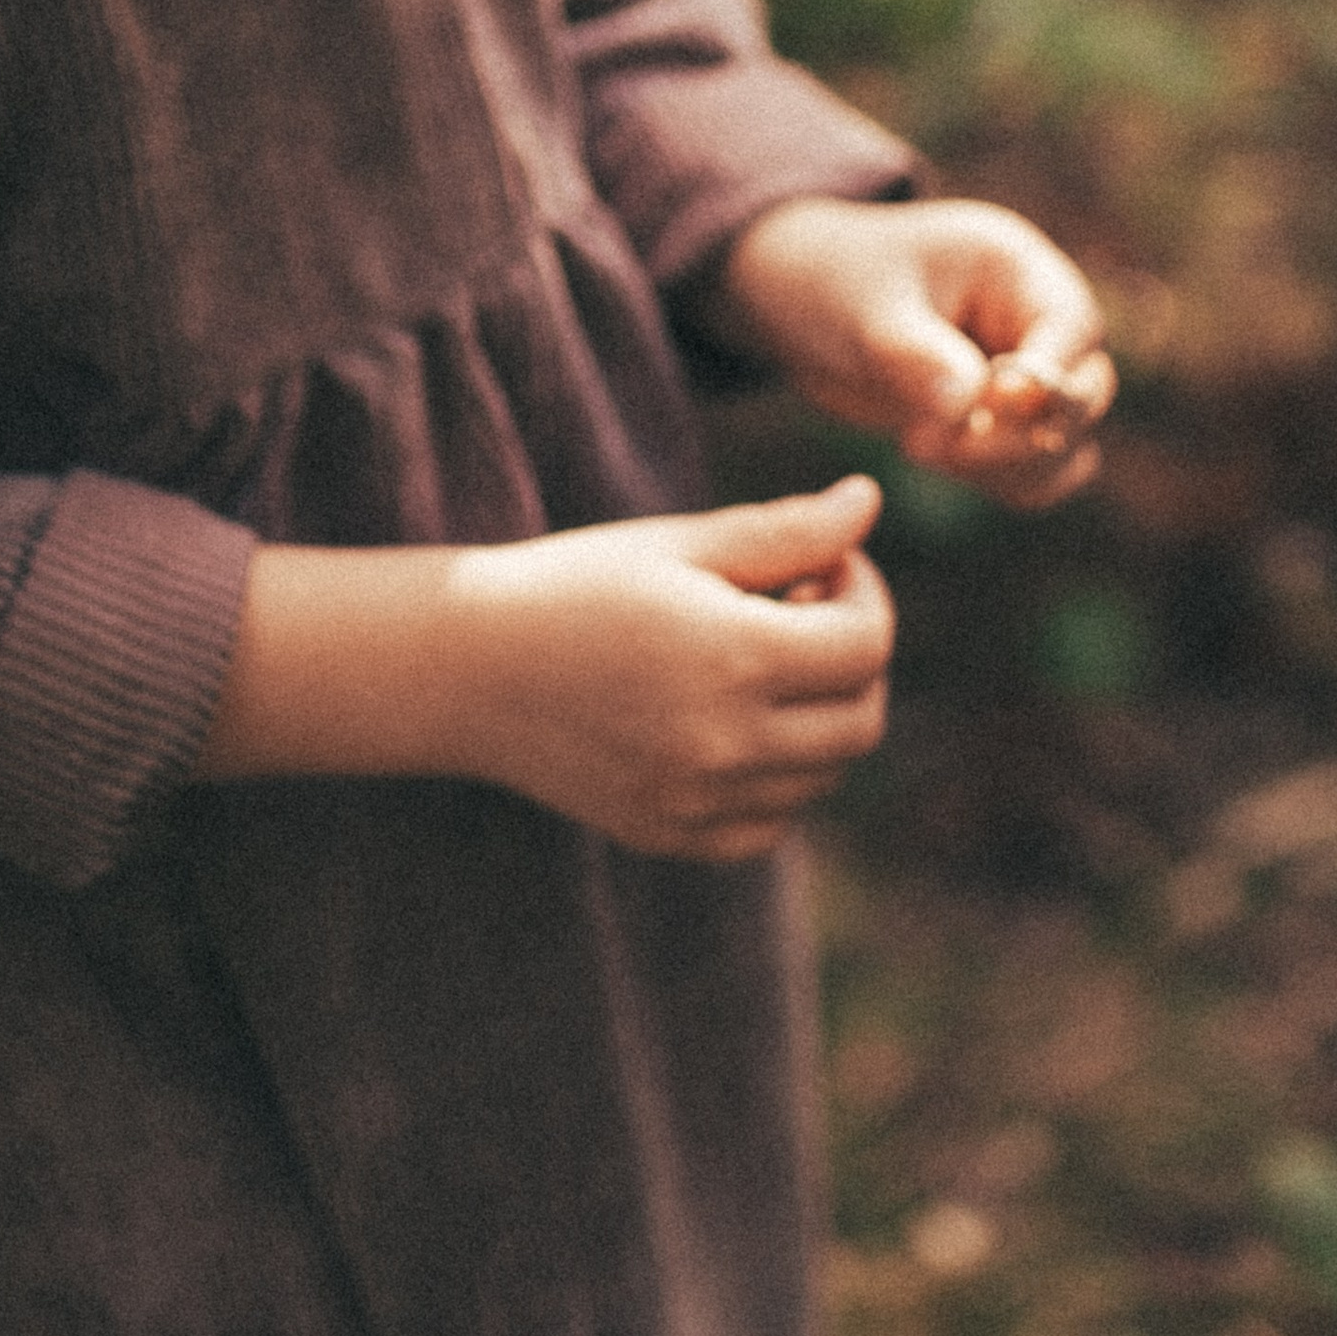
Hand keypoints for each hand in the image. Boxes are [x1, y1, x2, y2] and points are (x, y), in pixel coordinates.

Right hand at [447, 478, 893, 858]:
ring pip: (825, 775)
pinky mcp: (671, 835)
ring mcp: (697, 801)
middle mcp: (724, 742)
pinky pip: (770, 823)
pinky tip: (733, 721)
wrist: (468, 668)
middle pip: (863, 718)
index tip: (824, 562)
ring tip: (761, 659)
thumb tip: (868, 500)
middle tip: (803, 609)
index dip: (864, 590)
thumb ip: (786, 530)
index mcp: (733, 656)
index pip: (868, 642)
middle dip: (856, 657)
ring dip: (822, 715)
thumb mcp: (679, 545)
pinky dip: (778, 777)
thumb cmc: (575, 585)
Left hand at [717, 197, 1113, 507]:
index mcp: (1016, 268)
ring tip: (919, 447)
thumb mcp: (866, 309)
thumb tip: (971, 405)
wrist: (798, 298)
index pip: (1071, 327)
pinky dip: (1003, 483)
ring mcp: (1028, 376)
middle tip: (930, 444)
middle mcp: (1037, 321)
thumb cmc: (836, 281)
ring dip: (1009, 467)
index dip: (1043, 378)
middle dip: (1020, 434)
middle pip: (1087, 392)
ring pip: (1069, 443)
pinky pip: (1038, 471)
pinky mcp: (1005, 424)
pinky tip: (938, 462)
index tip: (986, 405)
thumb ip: (916, 357)